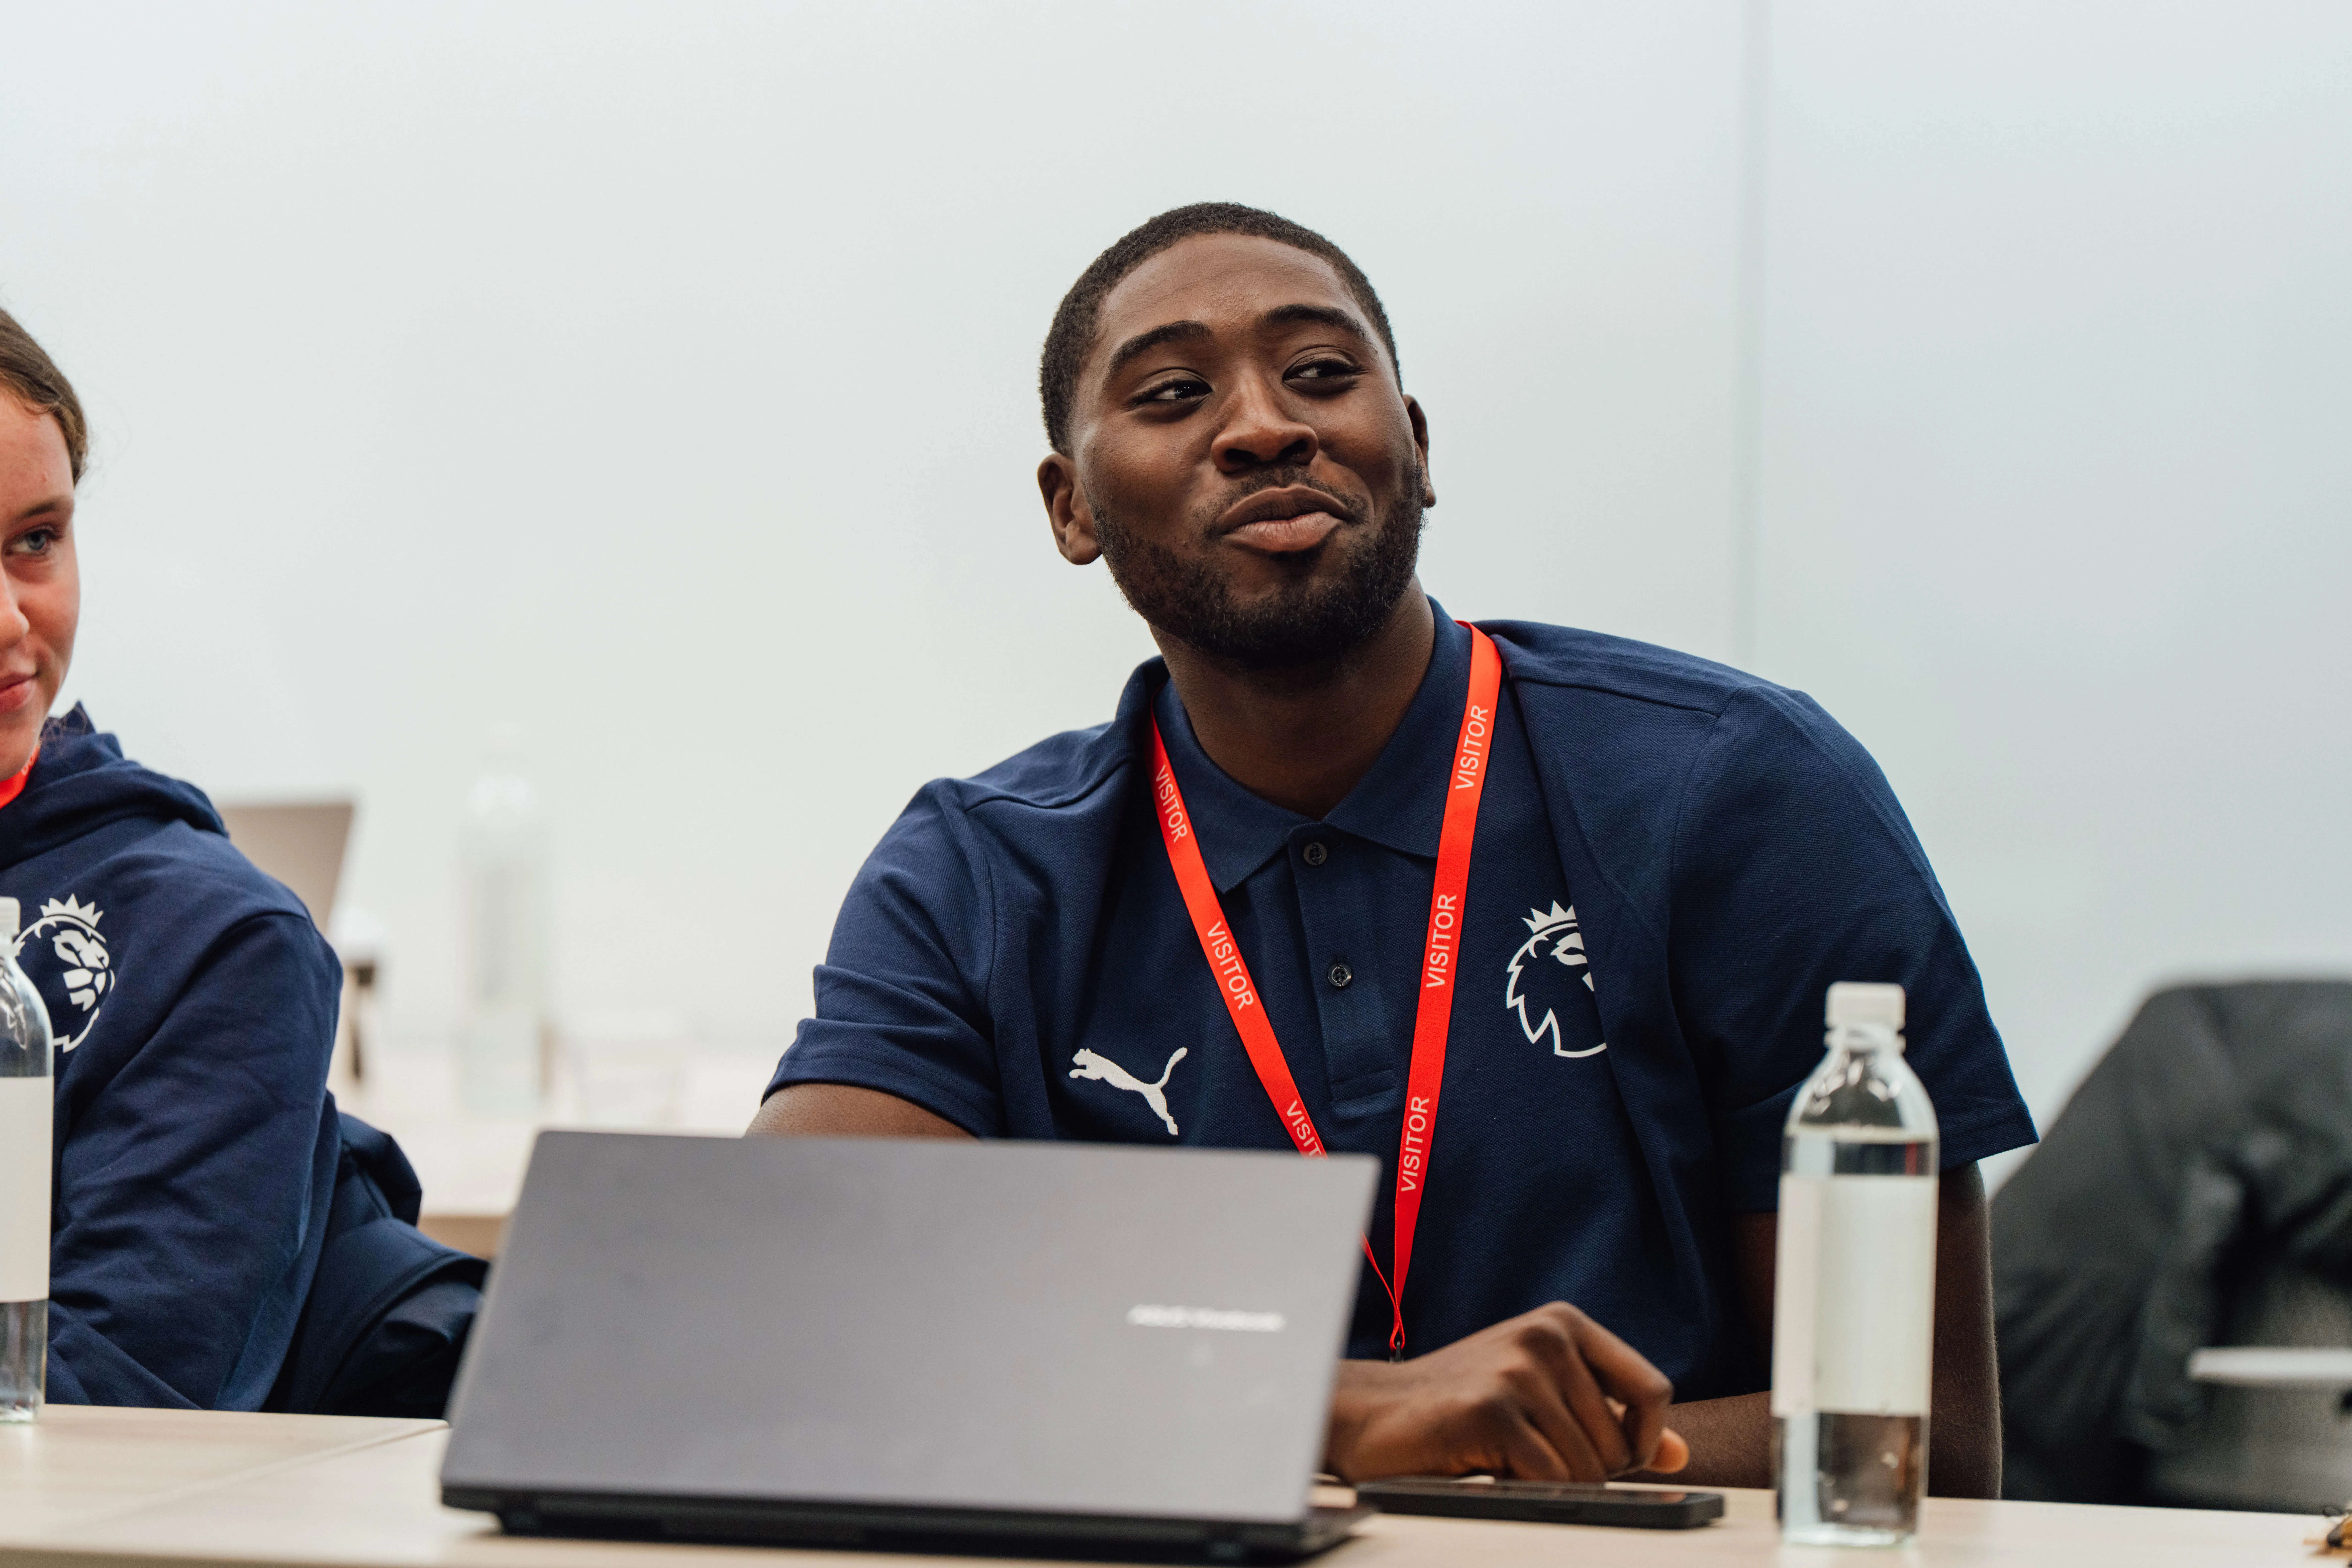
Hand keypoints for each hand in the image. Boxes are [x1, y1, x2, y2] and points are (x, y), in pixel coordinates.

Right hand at [1323, 1303, 1689, 1481]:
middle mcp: (1545, 1336)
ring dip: (1553, 1483)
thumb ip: (1611, 1419)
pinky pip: (1549, 1479)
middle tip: (1533, 1456)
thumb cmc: (1462, 1405)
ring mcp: (1516, 1369)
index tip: (1614, 1454)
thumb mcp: (1545, 1397)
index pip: (1651, 1389)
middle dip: (1589, 1470)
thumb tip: (1678, 1453)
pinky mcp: (1490, 1409)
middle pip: (1619, 1443)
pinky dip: (1527, 1490)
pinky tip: (1490, 1466)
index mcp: (1563, 1323)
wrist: (1375, 1414)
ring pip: (1587, 1468)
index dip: (1643, 1437)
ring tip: (1507, 1457)